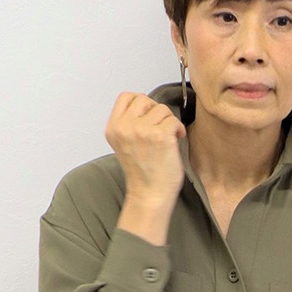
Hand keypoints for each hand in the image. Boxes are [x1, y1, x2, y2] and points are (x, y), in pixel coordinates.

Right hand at [106, 92, 185, 214]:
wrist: (150, 195)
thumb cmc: (142, 174)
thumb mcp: (125, 144)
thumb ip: (129, 124)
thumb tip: (146, 106)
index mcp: (113, 128)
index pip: (126, 96)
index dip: (141, 102)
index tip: (149, 115)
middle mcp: (125, 127)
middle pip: (145, 99)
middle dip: (156, 112)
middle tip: (161, 128)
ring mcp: (142, 130)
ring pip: (162, 108)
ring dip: (169, 122)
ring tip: (168, 137)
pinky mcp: (160, 136)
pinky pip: (174, 120)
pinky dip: (178, 129)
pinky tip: (176, 140)